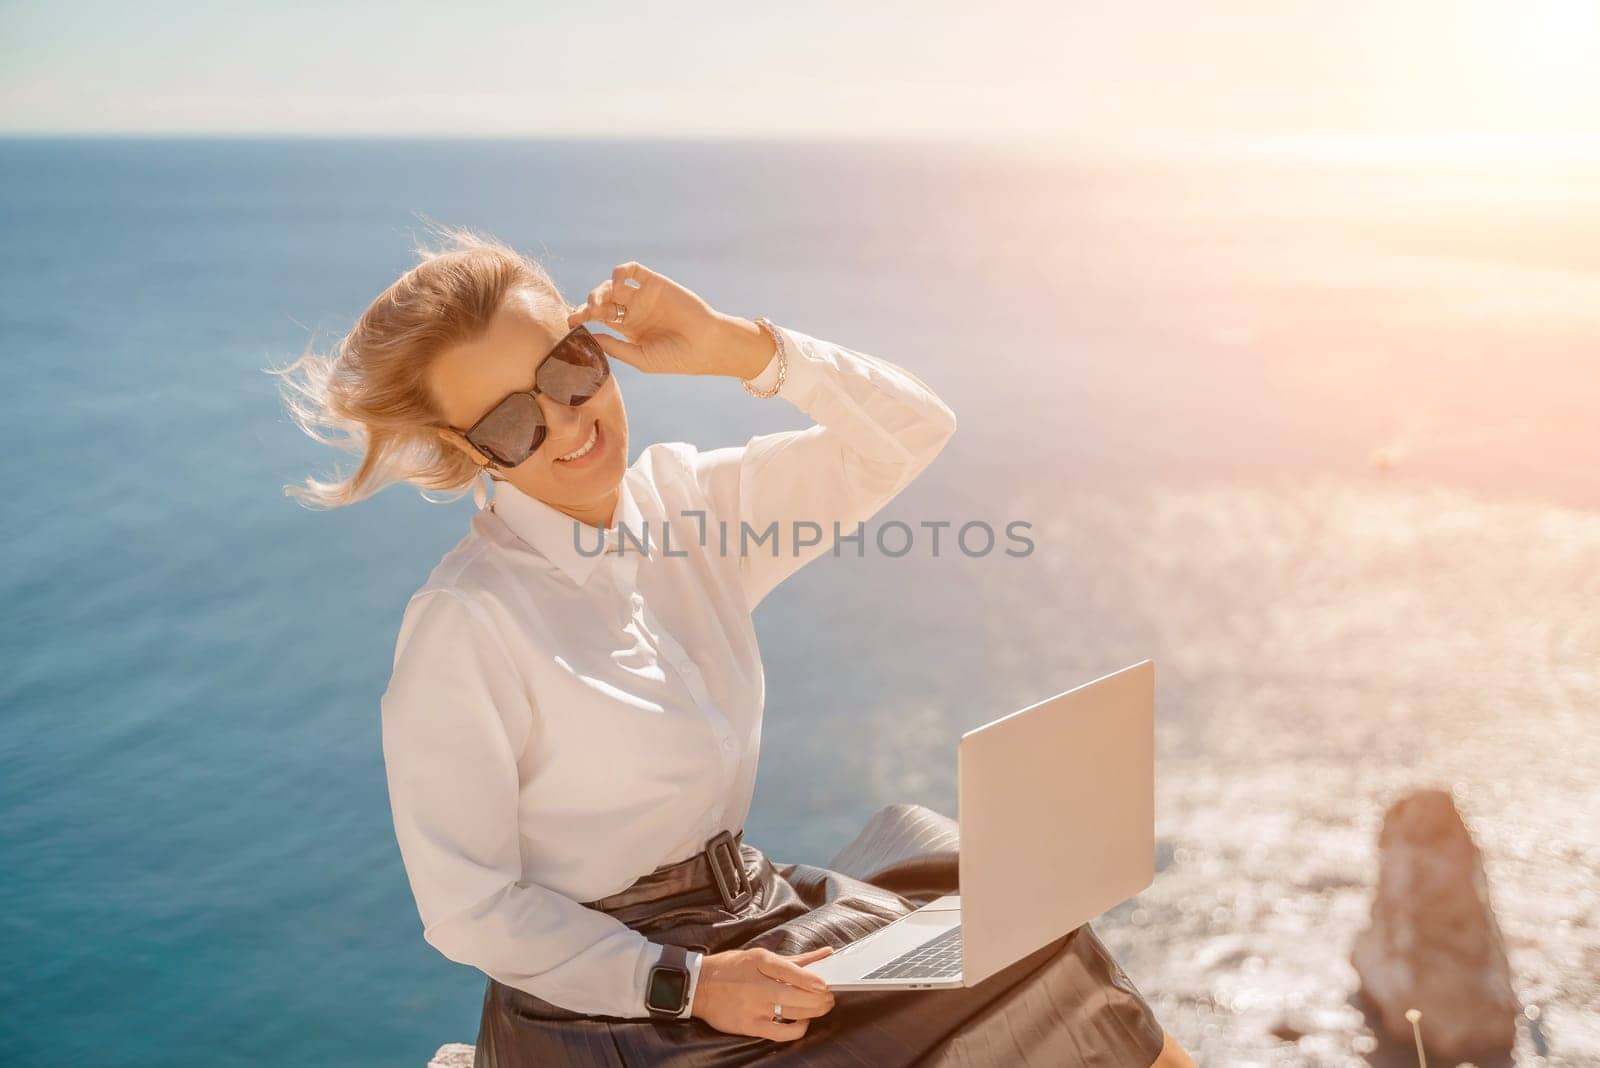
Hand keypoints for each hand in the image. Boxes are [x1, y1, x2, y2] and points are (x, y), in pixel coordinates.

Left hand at [565, 262, 774, 379]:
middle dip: (589, 305)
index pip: (598, 319)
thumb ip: (615, 347)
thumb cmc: (676, 358)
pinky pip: (632, 270)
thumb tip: (588, 337)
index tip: (570, 322)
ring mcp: (644, 295)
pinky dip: (621, 273)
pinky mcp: (655, 283)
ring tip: (598, 303)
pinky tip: (618, 286)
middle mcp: (633, 310)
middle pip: (602, 300)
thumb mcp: (640, 357)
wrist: (706, 346)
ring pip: (613, 285)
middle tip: (584, 314)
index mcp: (628, 329)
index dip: (582, 317)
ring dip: (600, 290)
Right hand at [690, 945, 836, 1041]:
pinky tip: (803, 1022)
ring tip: (822, 1006)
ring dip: (814, 1011)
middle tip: (830, 997)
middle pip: (797, 995)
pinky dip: (798, 1028)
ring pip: (793, 1013)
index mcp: (760, 961)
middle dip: (820, 998)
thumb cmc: (730, 968)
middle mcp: (757, 984)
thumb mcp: (760, 955)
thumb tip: (825, 954)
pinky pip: (781, 1033)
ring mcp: (754, 1007)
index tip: (826, 984)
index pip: (792, 971)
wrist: (699, 987)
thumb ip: (794, 959)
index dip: (813, 979)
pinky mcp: (750, 1025)